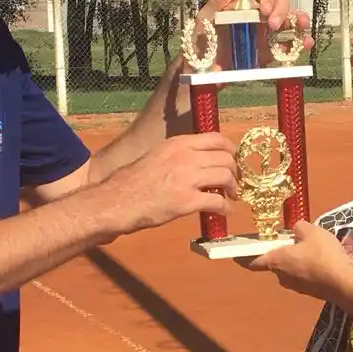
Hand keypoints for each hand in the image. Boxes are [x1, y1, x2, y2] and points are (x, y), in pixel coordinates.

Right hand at [103, 133, 237, 233]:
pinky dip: (226, 208)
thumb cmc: (134, 181)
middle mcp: (185, 157)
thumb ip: (180, 154)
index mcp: (179, 143)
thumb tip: (202, 159)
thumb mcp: (158, 155)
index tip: (233, 160)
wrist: (118, 201)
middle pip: (226, 158)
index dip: (230, 150)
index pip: (216, 139)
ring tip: (230, 196)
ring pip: (226, 177)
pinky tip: (225, 212)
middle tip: (233, 183)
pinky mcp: (187, 201)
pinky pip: (217, 202)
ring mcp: (187, 178)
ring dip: (232, 188)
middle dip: (234, 171)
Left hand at [196, 0, 312, 68]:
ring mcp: (267, 34)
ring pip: (289, 20)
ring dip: (298, 20)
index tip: (264, 10)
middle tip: (274, 25)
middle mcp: (259, 16)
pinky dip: (301, 42)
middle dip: (282, 11)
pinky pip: (290, 45)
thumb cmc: (201, 40)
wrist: (202, 71)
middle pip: (280, 3)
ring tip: (301, 28)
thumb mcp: (206, 17)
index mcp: (245, 4)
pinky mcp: (271, 53)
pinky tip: (306, 43)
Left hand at [246, 220, 352, 300]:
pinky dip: (307, 268)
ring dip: (295, 260)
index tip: (235, 254)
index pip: (252, 261)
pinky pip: (303, 276)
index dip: (242, 257)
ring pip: (290, 270)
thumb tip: (296, 230)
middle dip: (280, 252)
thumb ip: (300, 227)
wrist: (344, 284)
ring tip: (312, 248)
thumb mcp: (312, 231)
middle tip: (291, 240)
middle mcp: (281, 276)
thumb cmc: (323, 255)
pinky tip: (322, 260)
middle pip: (274, 263)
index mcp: (276, 261)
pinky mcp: (310, 291)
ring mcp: (296, 286)